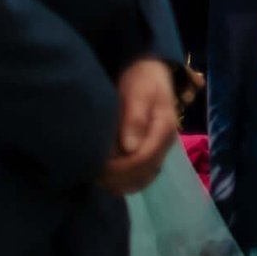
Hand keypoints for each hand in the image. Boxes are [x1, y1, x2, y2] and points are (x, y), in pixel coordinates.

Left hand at [96, 59, 177, 195]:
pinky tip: (108, 178)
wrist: (150, 73)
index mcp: (164, 129)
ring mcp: (159, 149)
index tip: (96, 168)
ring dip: (120, 182)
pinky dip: (125, 181)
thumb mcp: (138, 94)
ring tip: (97, 178)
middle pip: (143, 172)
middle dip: (117, 178)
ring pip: (143, 178)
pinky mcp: (151, 151)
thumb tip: (130, 148)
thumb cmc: (142, 81)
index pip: (143, 159)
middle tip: (91, 175)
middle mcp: (165, 143)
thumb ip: (135, 119)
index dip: (119, 168)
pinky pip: (142, 175)